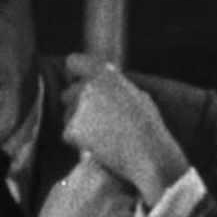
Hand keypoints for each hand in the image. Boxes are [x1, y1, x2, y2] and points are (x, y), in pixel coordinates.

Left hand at [61, 54, 189, 203]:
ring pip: (68, 116)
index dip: (75, 74)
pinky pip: (69, 135)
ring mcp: (77, 108)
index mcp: (104, 75)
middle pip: (67, 94)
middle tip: (95, 122)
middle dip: (76, 106)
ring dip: (79, 126)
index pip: (73, 62)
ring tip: (103, 138)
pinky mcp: (71, 130)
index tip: (78, 83)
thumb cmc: (149, 128)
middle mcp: (87, 87)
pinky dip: (79, 143)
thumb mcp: (138, 96)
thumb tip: (108, 77)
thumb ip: (117, 84)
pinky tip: (98, 147)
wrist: (148, 154)